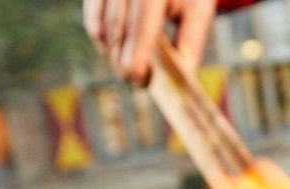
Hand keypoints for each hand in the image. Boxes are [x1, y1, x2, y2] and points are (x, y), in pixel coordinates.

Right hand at [83, 0, 216, 85]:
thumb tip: (182, 76)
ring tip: (130, 68)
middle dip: (124, 61)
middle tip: (138, 81)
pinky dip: (103, 40)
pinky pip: (92, 19)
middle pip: (117, 30)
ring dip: (113, 54)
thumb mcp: (197, 7)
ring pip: (101, 28)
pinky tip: (117, 52)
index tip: (142, 79)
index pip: (141, 26)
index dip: (138, 57)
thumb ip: (190, 40)